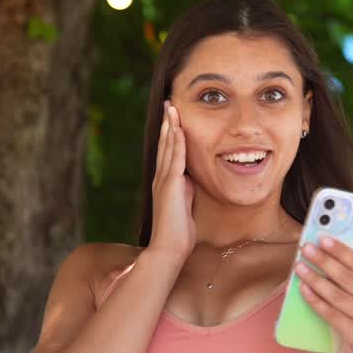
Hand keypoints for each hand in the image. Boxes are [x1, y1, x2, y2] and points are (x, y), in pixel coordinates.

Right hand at [146, 101, 195, 260]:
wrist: (169, 249)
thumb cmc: (179, 232)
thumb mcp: (184, 204)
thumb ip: (185, 189)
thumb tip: (190, 179)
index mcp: (165, 182)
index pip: (167, 152)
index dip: (170, 133)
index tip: (172, 116)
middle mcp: (161, 178)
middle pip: (164, 144)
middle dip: (167, 123)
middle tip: (169, 103)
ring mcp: (164, 181)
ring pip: (167, 148)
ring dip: (170, 126)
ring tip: (171, 108)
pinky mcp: (170, 187)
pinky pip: (175, 160)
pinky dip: (177, 143)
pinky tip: (178, 129)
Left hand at [294, 236, 352, 352]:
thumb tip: (332, 255)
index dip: (344, 251)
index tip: (324, 238)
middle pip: (351, 278)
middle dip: (326, 261)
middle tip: (307, 249)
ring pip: (339, 296)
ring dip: (316, 279)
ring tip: (299, 268)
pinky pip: (332, 315)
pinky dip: (315, 301)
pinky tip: (303, 290)